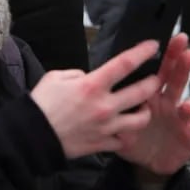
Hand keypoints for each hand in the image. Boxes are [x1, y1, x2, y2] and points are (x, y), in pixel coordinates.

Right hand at [30, 40, 162, 159]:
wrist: (33, 135)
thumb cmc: (42, 103)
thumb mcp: (55, 77)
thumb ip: (77, 74)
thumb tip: (88, 78)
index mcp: (92, 85)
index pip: (125, 64)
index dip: (142, 52)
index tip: (153, 45)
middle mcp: (104, 105)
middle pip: (142, 92)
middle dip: (153, 83)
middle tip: (156, 80)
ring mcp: (106, 127)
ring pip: (140, 120)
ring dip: (145, 112)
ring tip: (143, 108)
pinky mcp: (102, 144)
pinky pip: (123, 140)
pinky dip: (124, 135)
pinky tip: (121, 129)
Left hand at [115, 34, 189, 176]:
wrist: (146, 162)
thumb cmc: (133, 135)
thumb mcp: (119, 120)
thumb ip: (111, 106)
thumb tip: (95, 92)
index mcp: (150, 95)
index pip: (158, 71)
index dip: (166, 55)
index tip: (171, 39)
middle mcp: (168, 103)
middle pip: (176, 80)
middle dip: (183, 65)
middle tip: (188, 51)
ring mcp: (182, 119)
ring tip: (189, 106)